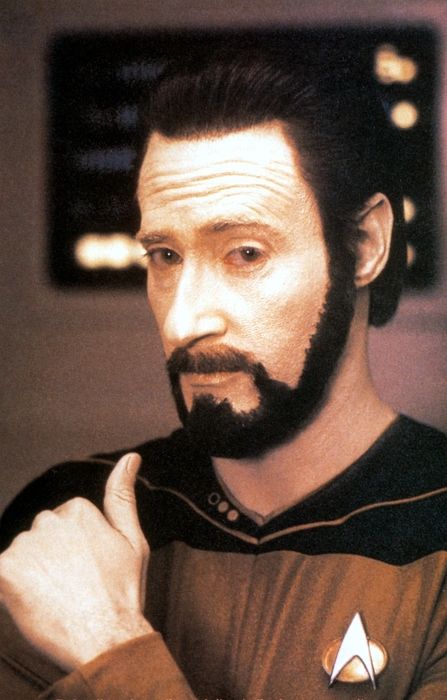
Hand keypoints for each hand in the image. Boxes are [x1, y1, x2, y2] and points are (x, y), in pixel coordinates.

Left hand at [0, 453, 152, 670]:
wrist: (107, 638)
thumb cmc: (122, 593)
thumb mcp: (132, 540)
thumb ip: (122, 495)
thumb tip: (131, 457)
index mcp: (78, 509)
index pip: (62, 525)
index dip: (74, 554)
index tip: (88, 573)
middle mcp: (48, 520)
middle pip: (39, 539)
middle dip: (50, 561)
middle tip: (73, 589)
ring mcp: (25, 546)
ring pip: (20, 558)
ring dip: (31, 577)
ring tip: (57, 601)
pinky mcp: (4, 572)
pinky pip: (1, 576)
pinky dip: (11, 591)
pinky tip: (31, 604)